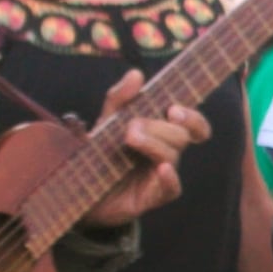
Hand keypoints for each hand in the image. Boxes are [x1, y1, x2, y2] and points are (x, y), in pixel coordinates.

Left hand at [83, 70, 212, 228]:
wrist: (79, 189)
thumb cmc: (99, 153)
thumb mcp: (106, 122)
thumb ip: (119, 99)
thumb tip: (136, 74)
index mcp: (162, 134)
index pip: (193, 125)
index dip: (192, 117)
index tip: (173, 110)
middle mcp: (166, 153)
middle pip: (181, 136)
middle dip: (159, 127)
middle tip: (132, 127)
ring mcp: (160, 175)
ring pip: (173, 156)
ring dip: (154, 144)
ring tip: (130, 138)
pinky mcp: (152, 197)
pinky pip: (172, 189)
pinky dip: (170, 178)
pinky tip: (162, 168)